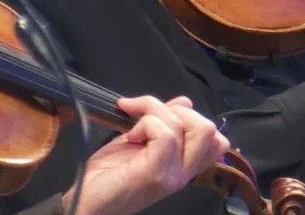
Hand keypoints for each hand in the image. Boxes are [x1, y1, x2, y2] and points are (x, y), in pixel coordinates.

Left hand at [62, 95, 228, 214]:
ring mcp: (173, 175)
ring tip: (133, 129)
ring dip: (154, 114)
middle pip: (209, 129)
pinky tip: (130, 137)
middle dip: (176, 110)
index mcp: (183, 166)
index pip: (217, 140)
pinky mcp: (157, 173)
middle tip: (145, 116)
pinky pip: (165, 134)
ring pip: (185, 126)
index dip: (192, 116)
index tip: (160, 114)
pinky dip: (145, 124)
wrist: (87, 201)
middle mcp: (184, 173)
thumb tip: (184, 102)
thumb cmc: (108, 174)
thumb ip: (162, 123)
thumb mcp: (139, 140)